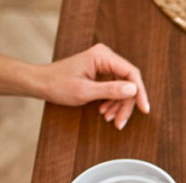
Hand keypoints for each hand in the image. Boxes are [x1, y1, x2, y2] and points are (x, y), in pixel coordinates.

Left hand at [34, 43, 149, 129]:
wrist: (40, 84)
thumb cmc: (57, 84)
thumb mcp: (85, 91)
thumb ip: (111, 90)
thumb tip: (133, 90)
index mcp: (102, 56)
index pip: (131, 73)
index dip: (140, 93)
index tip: (144, 109)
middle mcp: (105, 57)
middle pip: (128, 83)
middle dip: (126, 104)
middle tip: (121, 122)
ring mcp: (104, 65)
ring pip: (123, 88)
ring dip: (119, 106)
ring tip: (110, 119)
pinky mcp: (101, 73)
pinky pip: (115, 89)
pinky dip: (112, 103)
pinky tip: (105, 112)